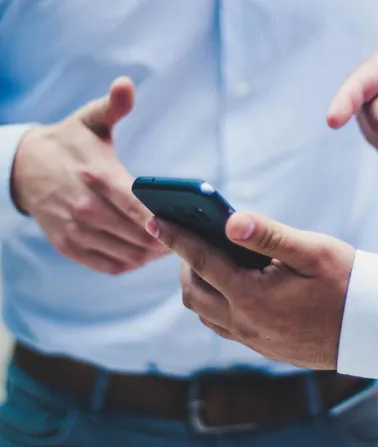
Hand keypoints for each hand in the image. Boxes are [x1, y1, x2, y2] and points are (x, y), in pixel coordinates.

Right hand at [12, 77, 169, 273]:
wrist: (24, 168)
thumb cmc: (68, 144)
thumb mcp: (89, 120)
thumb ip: (112, 106)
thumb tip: (126, 84)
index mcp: (98, 176)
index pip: (139, 207)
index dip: (165, 221)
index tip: (186, 225)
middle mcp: (86, 208)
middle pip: (139, 236)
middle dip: (167, 240)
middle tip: (187, 237)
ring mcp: (76, 231)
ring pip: (128, 255)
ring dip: (152, 255)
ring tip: (170, 245)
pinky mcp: (68, 246)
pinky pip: (109, 265)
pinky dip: (132, 263)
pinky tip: (144, 253)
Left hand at [146, 212, 354, 369]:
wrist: (371, 328)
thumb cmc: (345, 283)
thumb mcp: (311, 251)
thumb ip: (268, 235)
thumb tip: (230, 220)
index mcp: (252, 296)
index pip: (201, 261)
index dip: (176, 237)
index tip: (154, 220)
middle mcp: (245, 322)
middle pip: (193, 291)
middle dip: (183, 262)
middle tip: (188, 237)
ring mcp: (251, 338)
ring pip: (203, 311)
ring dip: (196, 283)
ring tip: (204, 259)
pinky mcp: (260, 346)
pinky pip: (220, 324)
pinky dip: (212, 301)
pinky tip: (226, 285)